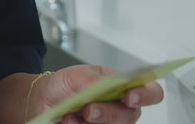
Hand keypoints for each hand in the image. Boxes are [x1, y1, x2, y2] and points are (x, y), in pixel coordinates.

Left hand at [32, 65, 163, 123]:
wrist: (43, 100)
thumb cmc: (65, 85)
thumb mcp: (76, 76)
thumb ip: (94, 80)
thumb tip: (110, 84)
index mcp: (122, 87)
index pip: (151, 92)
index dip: (146, 95)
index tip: (129, 96)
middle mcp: (121, 109)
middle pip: (130, 117)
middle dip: (108, 113)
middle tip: (88, 109)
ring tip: (70, 116)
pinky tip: (68, 122)